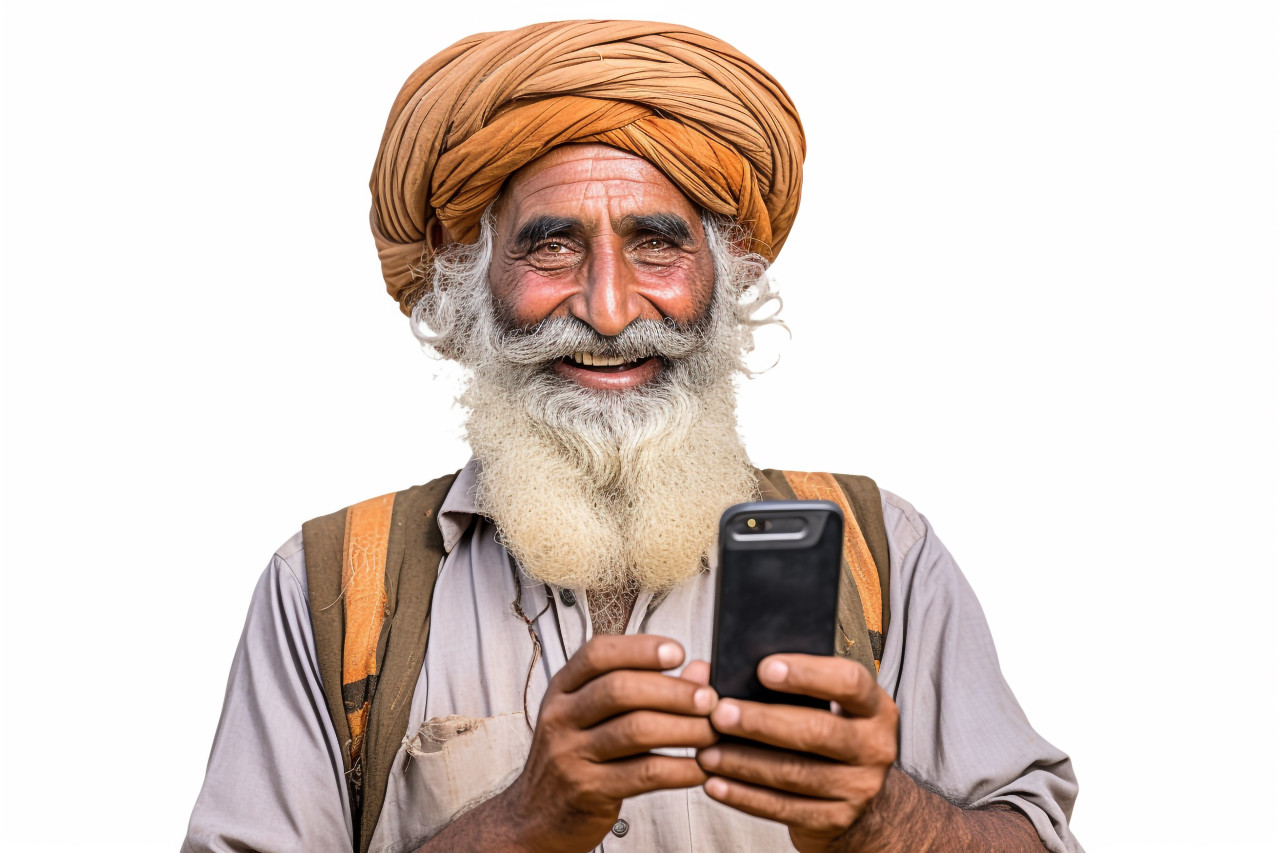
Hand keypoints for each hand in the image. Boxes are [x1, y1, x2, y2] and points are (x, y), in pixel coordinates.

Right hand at [498, 634, 717, 852]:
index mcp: (563, 689)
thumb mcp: (593, 715)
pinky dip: (679, 769)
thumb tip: (699, 672)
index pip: (598, 654)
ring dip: (684, 729)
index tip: (677, 651)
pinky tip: (698, 767)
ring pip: (635, 730)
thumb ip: (642, 688)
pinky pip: (644, 774)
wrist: (535, 816)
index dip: (641, 648)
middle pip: (620, 690)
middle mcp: (562, 717)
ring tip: (710, 731)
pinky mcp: (589, 790)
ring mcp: (571, 754)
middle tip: (708, 698)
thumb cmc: (570, 758)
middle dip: (673, 691)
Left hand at [693, 654, 897, 852]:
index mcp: (873, 706)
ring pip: (796, 773)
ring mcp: (859, 787)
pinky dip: (745, 797)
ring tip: (708, 752)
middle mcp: (874, 746)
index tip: (764, 669)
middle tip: (720, 714)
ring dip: (745, 762)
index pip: (849, 681)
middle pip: (818, 731)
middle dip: (763, 722)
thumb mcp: (821, 703)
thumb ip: (772, 682)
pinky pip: (785, 808)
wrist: (862, 798)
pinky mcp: (836, 820)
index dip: (807, 674)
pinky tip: (717, 784)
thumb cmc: (828, 733)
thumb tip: (705, 673)